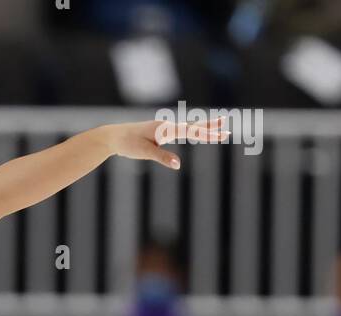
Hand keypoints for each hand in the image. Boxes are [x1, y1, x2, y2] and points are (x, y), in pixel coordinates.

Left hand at [106, 114, 229, 170]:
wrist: (114, 136)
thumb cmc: (127, 144)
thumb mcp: (144, 152)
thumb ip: (162, 157)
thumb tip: (178, 165)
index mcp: (164, 128)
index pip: (190, 131)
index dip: (206, 133)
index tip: (220, 134)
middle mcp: (166, 125)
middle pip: (192, 126)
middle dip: (209, 128)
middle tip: (226, 126)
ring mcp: (164, 128)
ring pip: (187, 127)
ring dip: (203, 128)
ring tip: (218, 127)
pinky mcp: (160, 132)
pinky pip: (180, 131)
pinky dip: (192, 131)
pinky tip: (197, 132)